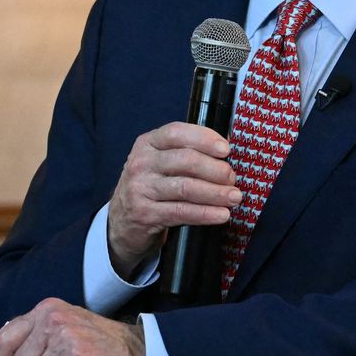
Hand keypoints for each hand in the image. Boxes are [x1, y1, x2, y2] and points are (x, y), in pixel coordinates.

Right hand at [107, 123, 240, 277]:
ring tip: (234, 197)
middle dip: (216, 169)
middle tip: (232, 178)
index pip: (177, 133)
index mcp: (147, 143)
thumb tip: (224, 153)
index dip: (205, 138)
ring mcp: (141, 189)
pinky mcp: (145, 214)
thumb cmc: (150, 187)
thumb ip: (185, 153)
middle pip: (186, 160)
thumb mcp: (159, 163)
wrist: (122, 222)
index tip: (226, 150)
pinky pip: (182, 212)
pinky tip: (221, 214)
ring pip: (186, 187)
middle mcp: (141, 163)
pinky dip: (206, 213)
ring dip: (216, 193)